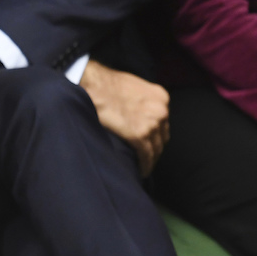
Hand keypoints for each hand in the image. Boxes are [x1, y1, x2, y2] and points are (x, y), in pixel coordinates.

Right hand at [79, 61, 169, 175]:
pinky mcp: (139, 135)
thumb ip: (141, 101)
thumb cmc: (106, 85)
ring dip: (150, 158)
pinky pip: (146, 155)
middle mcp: (161, 110)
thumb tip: (137, 115)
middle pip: (162, 136)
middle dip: (154, 147)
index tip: (149, 142)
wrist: (93, 85)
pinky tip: (141, 170)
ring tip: (142, 166)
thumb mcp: (133, 87)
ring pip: (156, 148)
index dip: (156, 134)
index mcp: (160, 98)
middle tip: (145, 156)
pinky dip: (145, 165)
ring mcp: (152, 123)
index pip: (163, 122)